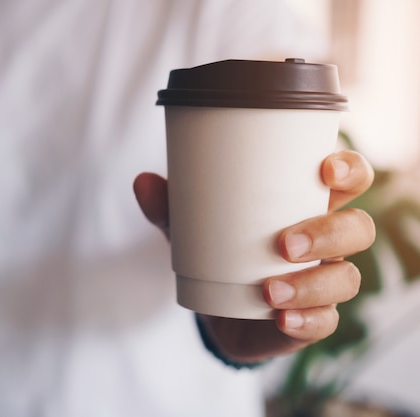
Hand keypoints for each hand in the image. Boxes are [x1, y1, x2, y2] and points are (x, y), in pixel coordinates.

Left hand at [133, 150, 375, 362]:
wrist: (214, 304)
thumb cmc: (215, 248)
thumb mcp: (190, 225)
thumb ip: (168, 206)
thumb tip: (142, 182)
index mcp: (304, 204)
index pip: (349, 180)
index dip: (350, 171)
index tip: (325, 171)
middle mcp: (324, 242)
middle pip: (357, 229)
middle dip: (329, 233)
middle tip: (283, 243)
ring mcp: (321, 281)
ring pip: (347, 279)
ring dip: (314, 284)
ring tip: (270, 290)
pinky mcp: (311, 319)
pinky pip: (326, 322)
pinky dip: (306, 321)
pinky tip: (281, 319)